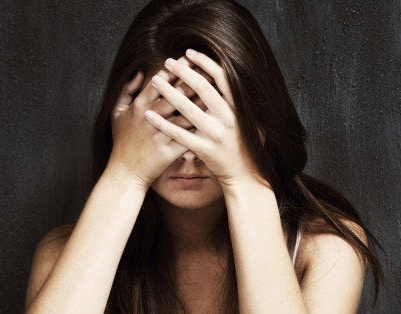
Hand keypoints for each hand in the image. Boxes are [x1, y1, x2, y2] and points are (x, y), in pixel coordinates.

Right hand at [107, 58, 213, 187]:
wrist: (125, 173)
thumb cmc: (122, 142)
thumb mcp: (117, 113)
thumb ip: (126, 91)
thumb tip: (141, 73)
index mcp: (139, 106)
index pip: (161, 81)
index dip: (177, 69)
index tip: (190, 59)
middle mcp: (150, 117)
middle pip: (177, 94)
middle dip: (194, 80)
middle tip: (210, 68)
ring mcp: (160, 134)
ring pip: (186, 114)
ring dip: (202, 102)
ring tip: (217, 91)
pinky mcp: (168, 151)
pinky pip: (189, 137)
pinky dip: (202, 127)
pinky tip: (215, 120)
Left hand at [144, 49, 265, 187]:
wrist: (245, 175)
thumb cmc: (247, 146)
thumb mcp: (252, 121)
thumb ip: (240, 102)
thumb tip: (230, 78)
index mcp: (238, 108)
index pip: (221, 78)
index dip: (205, 63)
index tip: (190, 53)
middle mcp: (227, 118)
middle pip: (202, 88)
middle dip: (183, 72)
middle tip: (168, 62)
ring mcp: (214, 133)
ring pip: (187, 108)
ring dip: (168, 92)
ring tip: (155, 80)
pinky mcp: (203, 149)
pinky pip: (178, 133)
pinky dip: (162, 123)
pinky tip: (149, 114)